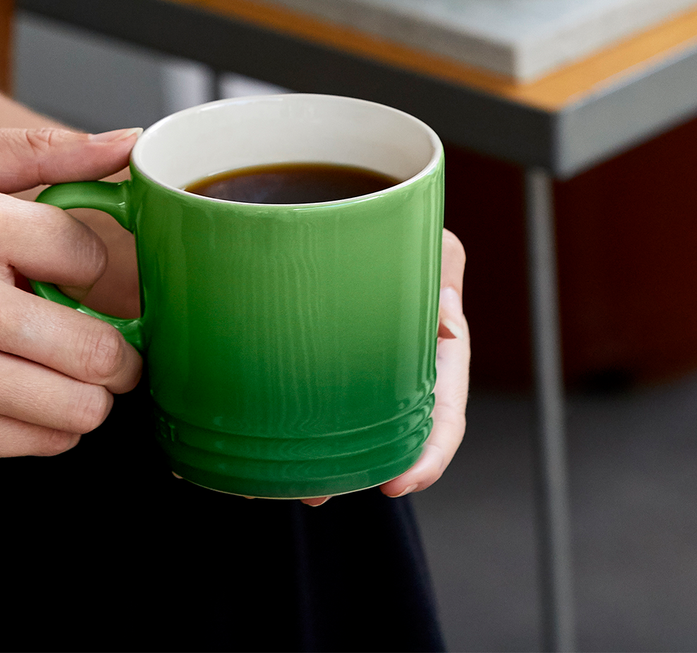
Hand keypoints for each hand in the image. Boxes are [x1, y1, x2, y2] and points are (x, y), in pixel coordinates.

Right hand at [0, 127, 143, 459]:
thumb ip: (40, 151)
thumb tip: (127, 144)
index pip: (93, 257)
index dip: (93, 268)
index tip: (75, 275)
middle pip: (104, 348)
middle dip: (117, 344)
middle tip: (99, 334)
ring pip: (85, 406)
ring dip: (91, 390)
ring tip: (61, 366)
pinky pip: (45, 443)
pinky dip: (52, 423)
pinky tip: (22, 391)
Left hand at [302, 228, 469, 506]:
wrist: (346, 204)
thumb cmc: (398, 222)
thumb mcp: (432, 240)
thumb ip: (444, 267)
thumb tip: (443, 308)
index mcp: (440, 352)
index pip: (444, 415)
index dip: (429, 453)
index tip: (401, 482)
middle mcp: (401, 371)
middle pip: (390, 436)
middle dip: (358, 472)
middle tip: (320, 492)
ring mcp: (360, 371)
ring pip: (347, 429)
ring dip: (318, 460)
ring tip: (284, 479)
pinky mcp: (319, 363)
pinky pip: (308, 401)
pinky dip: (287, 429)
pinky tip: (252, 444)